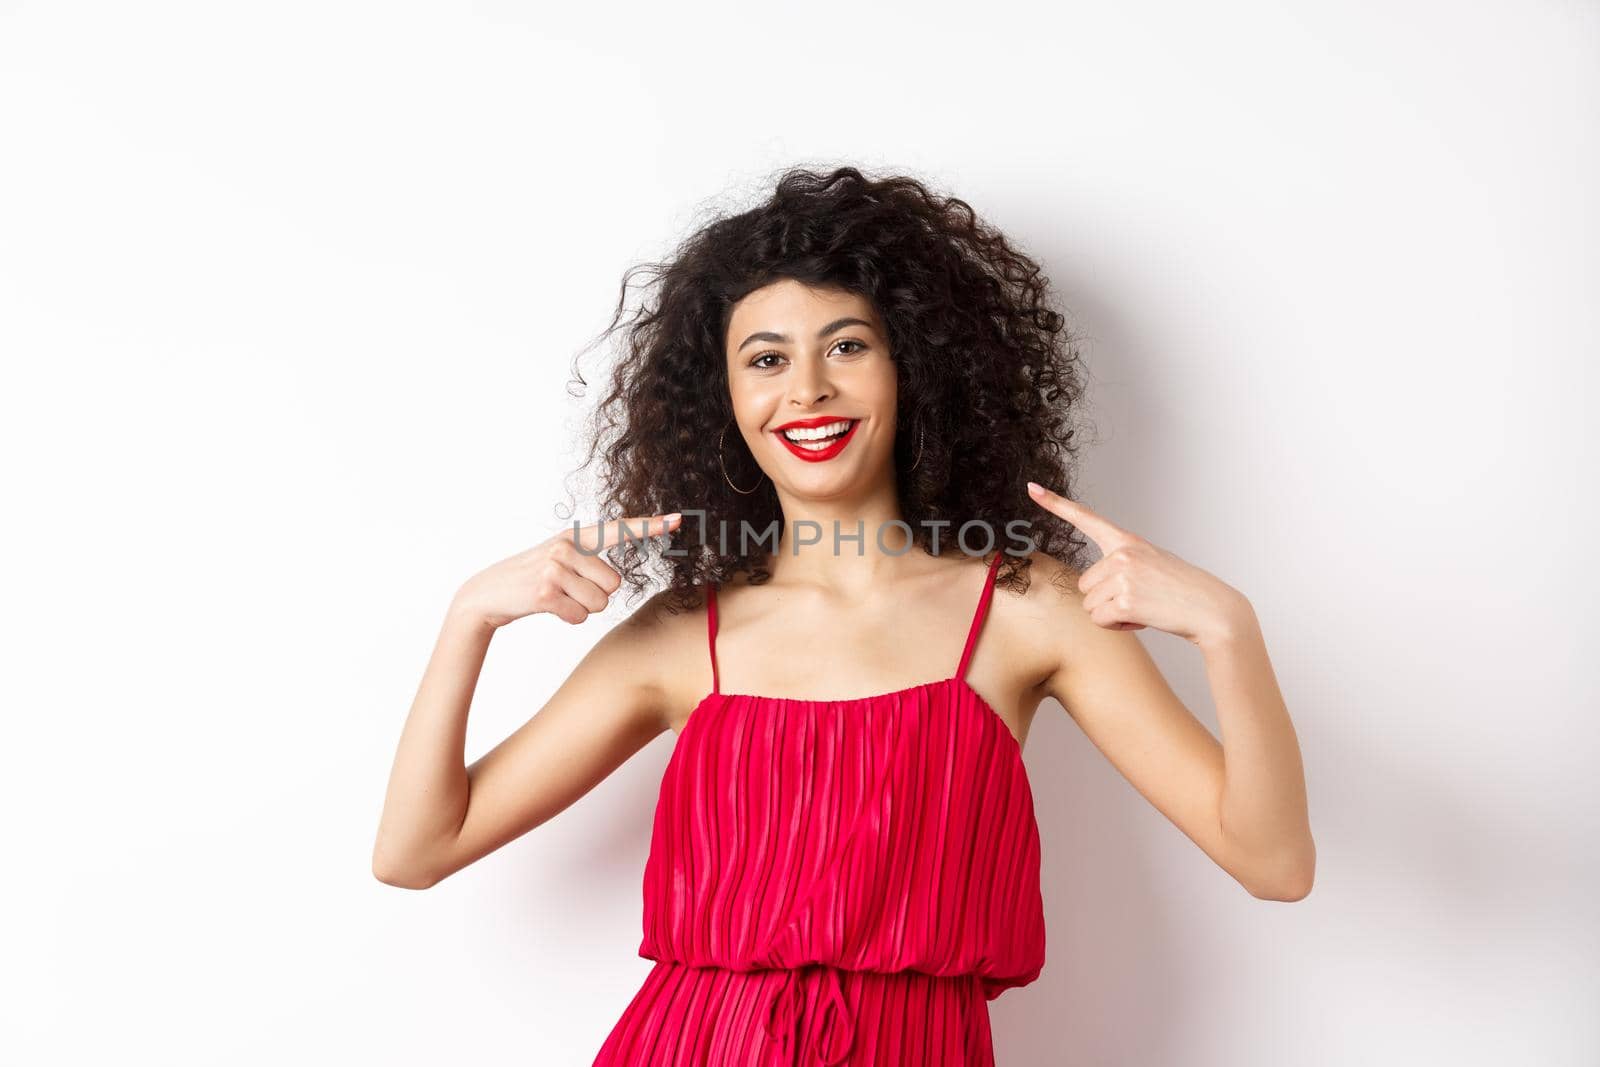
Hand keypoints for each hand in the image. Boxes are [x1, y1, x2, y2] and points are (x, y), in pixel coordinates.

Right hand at [452, 512, 681, 627]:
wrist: (488, 594)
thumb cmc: (531, 580)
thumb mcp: (558, 559)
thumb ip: (587, 560)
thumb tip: (616, 580)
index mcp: (574, 537)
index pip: (618, 529)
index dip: (649, 526)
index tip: (677, 520)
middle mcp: (566, 547)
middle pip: (614, 583)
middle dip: (596, 594)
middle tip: (567, 590)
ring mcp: (554, 568)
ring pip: (599, 602)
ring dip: (581, 608)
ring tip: (557, 598)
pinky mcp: (545, 592)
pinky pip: (580, 615)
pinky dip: (569, 618)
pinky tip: (549, 608)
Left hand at [1026, 483, 1247, 645]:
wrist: (1211, 609)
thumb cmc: (1180, 591)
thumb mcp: (1150, 564)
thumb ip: (1120, 564)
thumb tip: (1090, 585)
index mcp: (1127, 541)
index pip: (1086, 518)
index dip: (1055, 504)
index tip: (1031, 488)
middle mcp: (1122, 553)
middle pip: (1083, 585)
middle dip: (1105, 599)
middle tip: (1139, 599)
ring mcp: (1123, 575)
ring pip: (1089, 606)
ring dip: (1111, 614)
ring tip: (1144, 607)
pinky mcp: (1125, 599)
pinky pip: (1100, 620)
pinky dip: (1117, 626)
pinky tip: (1142, 618)